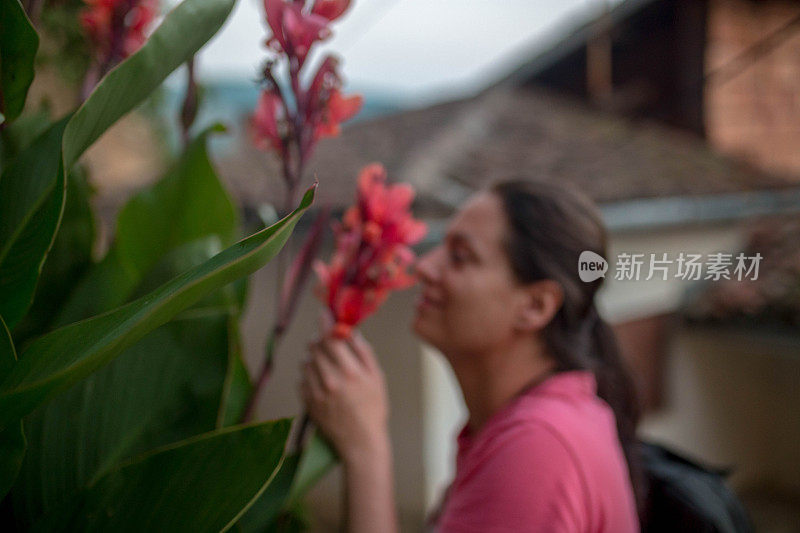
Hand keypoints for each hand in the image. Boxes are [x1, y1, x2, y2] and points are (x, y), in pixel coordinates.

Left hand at [300, 331, 389, 463]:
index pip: (330, 338)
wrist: (361, 442)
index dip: (325, 322)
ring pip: (306, 361)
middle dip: (320, 339)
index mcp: (350, 372)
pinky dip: (309, 374)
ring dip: (314, 356)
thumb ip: (363, 352)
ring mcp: (316, 392)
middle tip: (329, 342)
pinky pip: (302, 378)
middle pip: (315, 347)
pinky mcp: (308, 402)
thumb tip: (351, 331)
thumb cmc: (373, 408)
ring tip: (327, 365)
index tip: (324, 313)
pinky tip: (322, 380)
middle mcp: (330, 380)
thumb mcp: (377, 378)